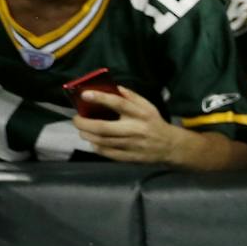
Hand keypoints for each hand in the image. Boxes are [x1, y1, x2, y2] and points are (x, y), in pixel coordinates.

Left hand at [72, 87, 189, 163]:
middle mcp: (135, 129)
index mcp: (140, 114)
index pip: (118, 103)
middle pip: (103, 127)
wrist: (170, 147)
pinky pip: (106, 153)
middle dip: (84, 123)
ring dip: (87, 135)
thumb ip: (131, 96)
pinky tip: (93, 141)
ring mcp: (131, 145)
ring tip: (83, 129)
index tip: (85, 95)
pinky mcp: (129, 157)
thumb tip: (112, 88)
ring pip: (101, 141)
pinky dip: (96, 146)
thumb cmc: (154, 123)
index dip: (100, 98)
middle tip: (76, 119)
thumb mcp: (148, 106)